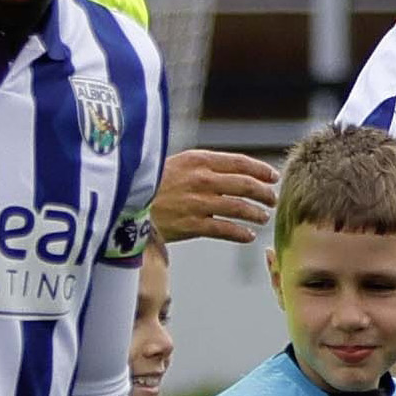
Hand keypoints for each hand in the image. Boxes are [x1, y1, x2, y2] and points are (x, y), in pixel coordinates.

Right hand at [150, 149, 278, 246]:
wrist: (123, 203)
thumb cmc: (150, 184)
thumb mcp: (176, 163)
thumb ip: (203, 166)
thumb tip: (233, 172)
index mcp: (198, 159)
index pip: (240, 162)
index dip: (261, 170)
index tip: (272, 177)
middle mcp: (201, 179)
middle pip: (245, 185)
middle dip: (264, 193)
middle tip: (272, 199)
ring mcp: (198, 203)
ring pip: (239, 208)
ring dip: (256, 213)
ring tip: (263, 217)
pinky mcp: (192, 225)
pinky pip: (225, 230)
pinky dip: (240, 233)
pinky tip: (248, 236)